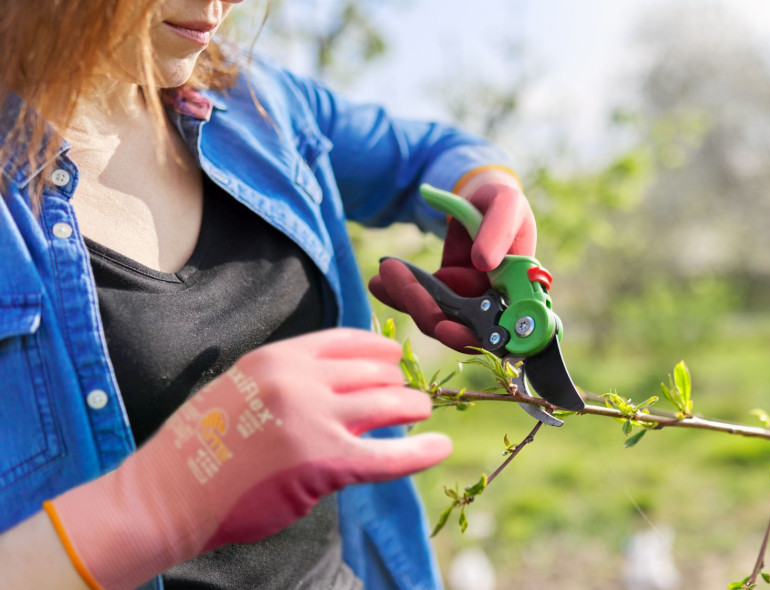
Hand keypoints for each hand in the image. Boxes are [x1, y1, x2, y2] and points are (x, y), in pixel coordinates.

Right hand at [45, 329, 449, 589]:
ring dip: (413, 407)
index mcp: (279, 358)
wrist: (165, 495)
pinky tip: (440, 447)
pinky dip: (420, 451)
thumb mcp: (240, 387)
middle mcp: (299, 381)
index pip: (349, 341)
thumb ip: (287, 377)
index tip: (396, 357)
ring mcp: (313, 421)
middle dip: (399, 381)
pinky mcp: (324, 465)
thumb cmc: (199, 448)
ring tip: (422, 412)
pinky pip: (388, 455)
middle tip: (410, 394)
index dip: (381, 349)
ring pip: (388, 403)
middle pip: (375, 370)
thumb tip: (338, 378)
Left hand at [369, 179, 535, 351]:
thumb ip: (499, 232)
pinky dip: (399, 294)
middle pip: (459, 326)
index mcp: (517, 291)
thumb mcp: (506, 206)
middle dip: (427, 312)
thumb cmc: (502, 201)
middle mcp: (494, 304)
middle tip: (403, 285)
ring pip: (435, 315)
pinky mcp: (446, 291)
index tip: (443, 327)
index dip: (470, 336)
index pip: (497, 329)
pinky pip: (422, 299)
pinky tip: (379, 282)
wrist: (483, 196)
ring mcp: (468, 300)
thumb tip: (483, 262)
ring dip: (407, 301)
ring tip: (385, 274)